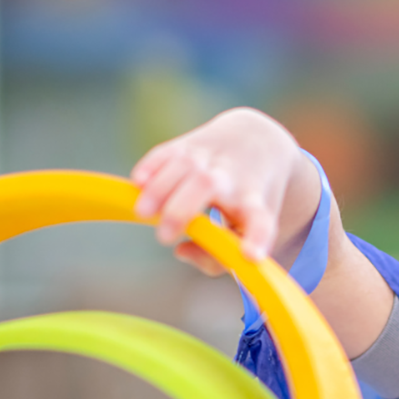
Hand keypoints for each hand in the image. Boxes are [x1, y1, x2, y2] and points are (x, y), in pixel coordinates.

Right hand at [130, 107, 310, 272]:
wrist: (256, 141)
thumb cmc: (247, 201)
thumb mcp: (246, 232)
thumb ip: (217, 257)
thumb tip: (179, 251)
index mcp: (255, 204)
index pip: (261, 222)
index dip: (257, 239)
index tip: (251, 256)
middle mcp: (233, 177)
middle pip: (208, 185)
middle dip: (182, 211)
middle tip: (163, 238)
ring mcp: (209, 158)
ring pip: (183, 166)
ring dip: (159, 190)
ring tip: (142, 214)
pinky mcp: (187, 145)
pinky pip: (166, 153)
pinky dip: (150, 166)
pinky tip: (137, 182)